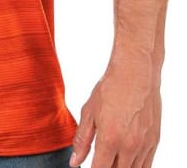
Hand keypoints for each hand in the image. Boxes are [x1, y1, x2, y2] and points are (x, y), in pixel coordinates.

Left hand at [70, 53, 161, 167]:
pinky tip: (126, 159)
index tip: (89, 167)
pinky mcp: (154, 141)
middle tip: (101, 159)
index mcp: (109, 139)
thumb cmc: (110, 88)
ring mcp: (144, 145)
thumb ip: (82, 140)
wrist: (135, 72)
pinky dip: (136, 166)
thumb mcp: (89, 112)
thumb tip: (74, 162)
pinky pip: (147, 165)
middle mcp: (128, 146)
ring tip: (112, 159)